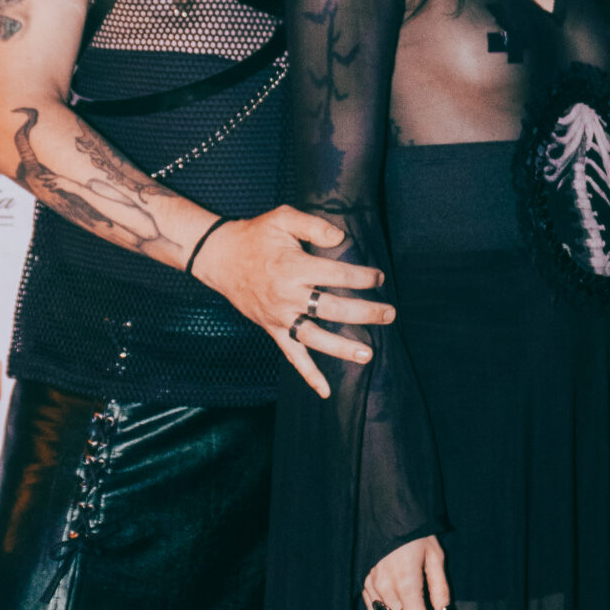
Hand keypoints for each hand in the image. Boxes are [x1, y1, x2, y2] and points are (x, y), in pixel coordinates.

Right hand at [192, 206, 394, 397]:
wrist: (219, 258)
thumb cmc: (255, 236)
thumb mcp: (282, 218)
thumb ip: (313, 225)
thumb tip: (341, 238)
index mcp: (293, 268)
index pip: (336, 276)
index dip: (361, 277)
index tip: (379, 277)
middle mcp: (287, 297)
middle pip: (331, 309)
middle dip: (364, 313)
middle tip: (389, 314)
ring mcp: (280, 317)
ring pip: (315, 338)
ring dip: (342, 348)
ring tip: (369, 354)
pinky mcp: (273, 330)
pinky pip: (292, 356)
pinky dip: (309, 375)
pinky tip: (326, 391)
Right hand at [363, 537, 450, 609]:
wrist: (390, 514)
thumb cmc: (417, 535)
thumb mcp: (436, 559)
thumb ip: (440, 591)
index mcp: (406, 584)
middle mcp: (386, 589)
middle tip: (430, 609)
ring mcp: (372, 587)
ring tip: (415, 602)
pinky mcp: (364, 583)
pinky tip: (398, 599)